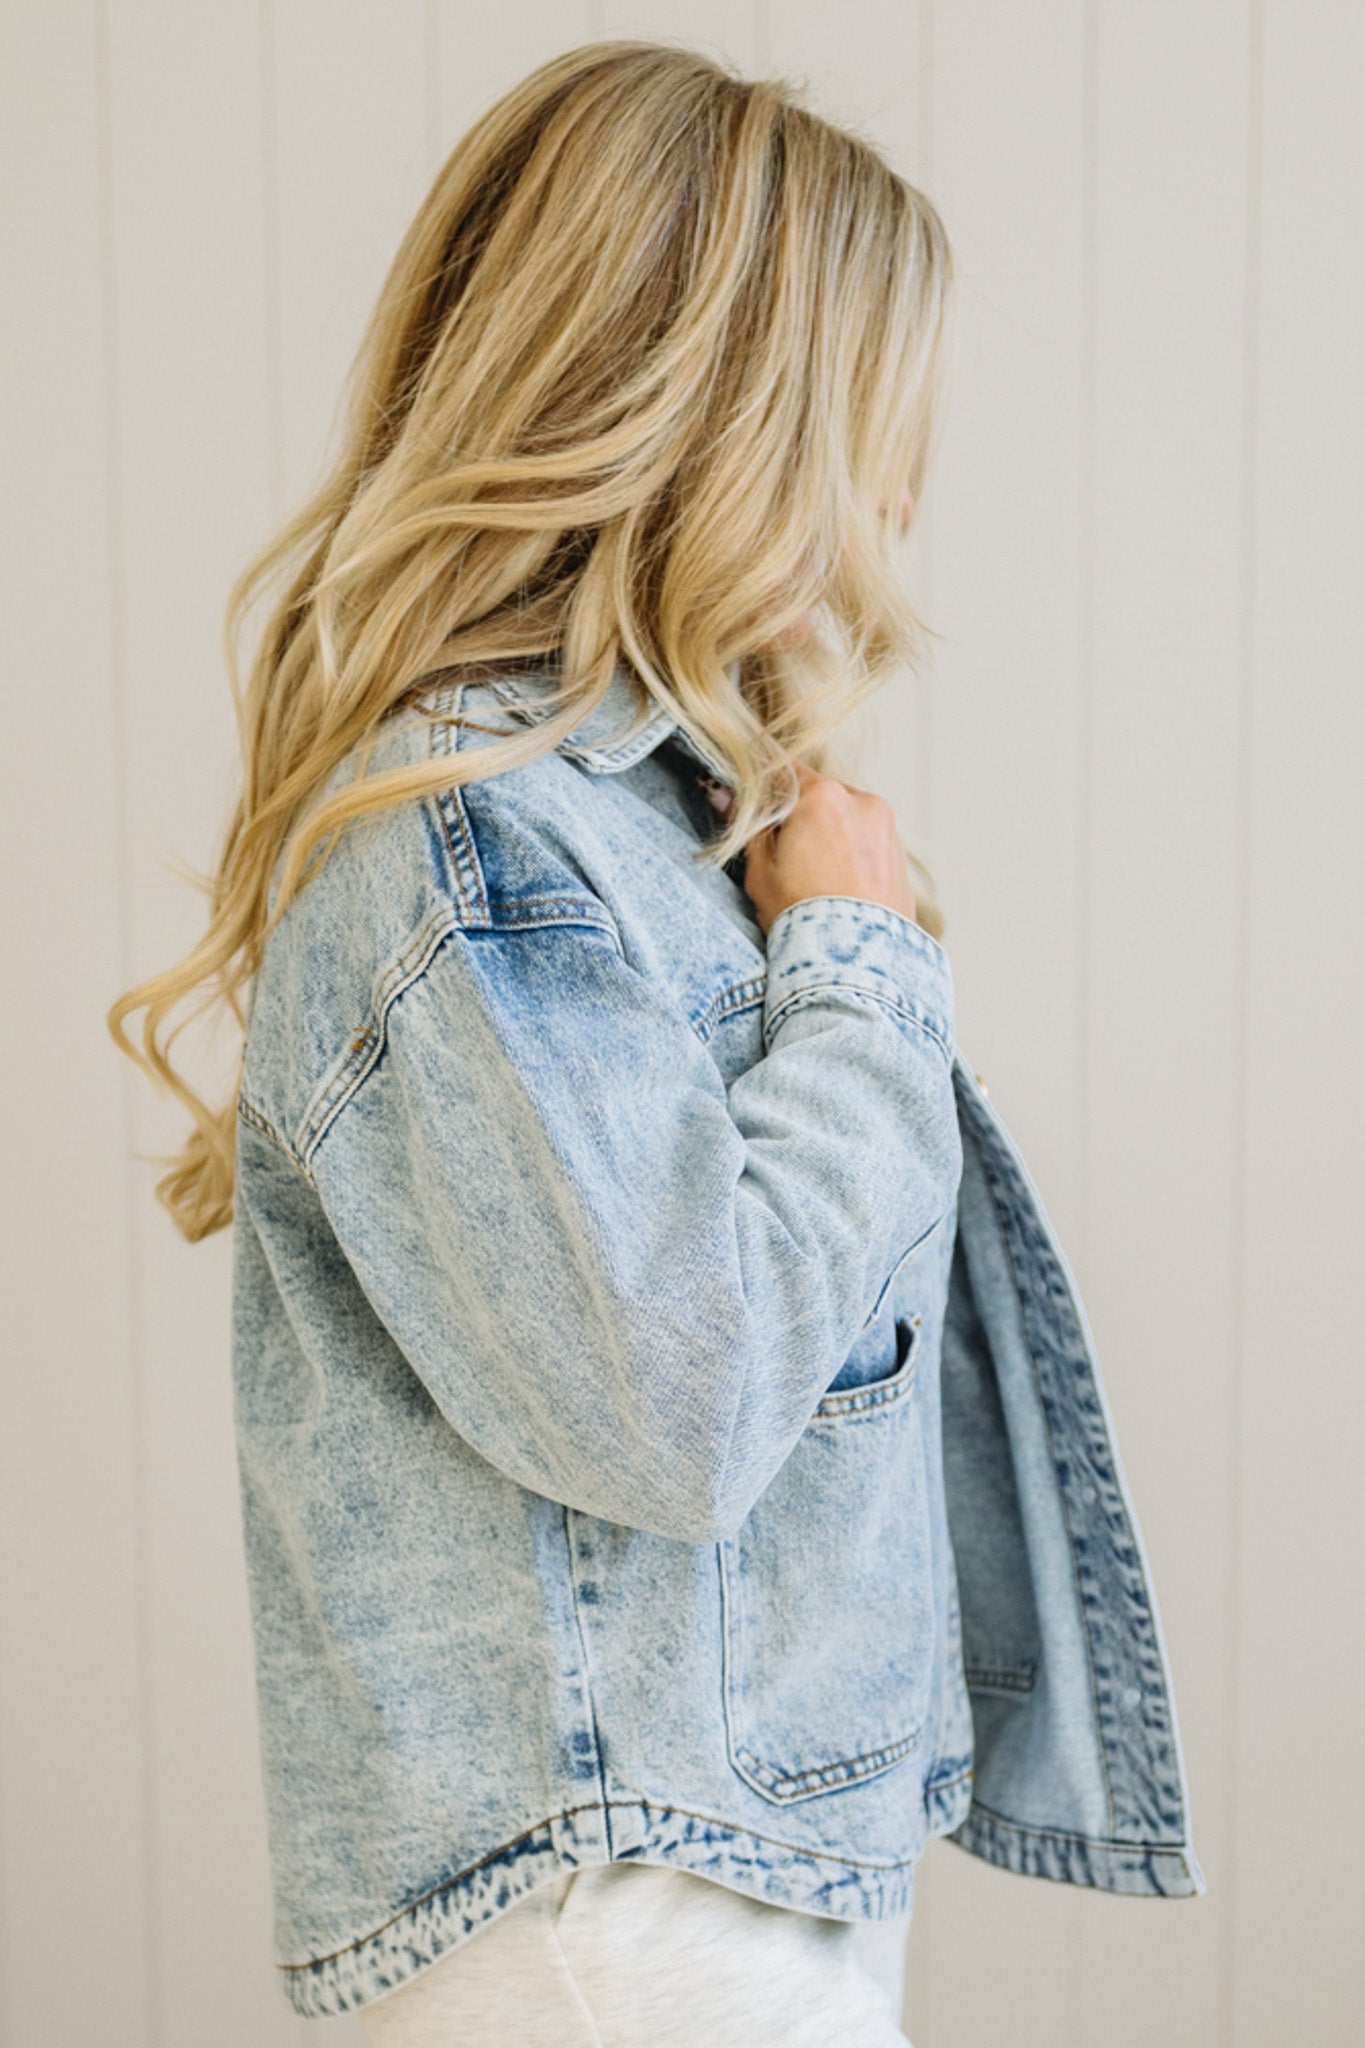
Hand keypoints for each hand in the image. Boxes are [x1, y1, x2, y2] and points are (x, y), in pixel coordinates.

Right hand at [701, 763, 918, 937]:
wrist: (855, 967)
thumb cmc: (803, 921)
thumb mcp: (760, 873)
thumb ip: (746, 827)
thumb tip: (722, 794)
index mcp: (821, 797)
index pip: (782, 771)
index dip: (761, 786)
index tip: (747, 798)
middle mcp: (861, 802)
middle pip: (818, 795)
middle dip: (798, 815)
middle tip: (780, 852)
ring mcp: (887, 828)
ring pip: (845, 817)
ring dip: (827, 833)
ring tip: (811, 876)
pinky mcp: (901, 856)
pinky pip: (867, 842)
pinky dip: (851, 853)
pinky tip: (836, 886)